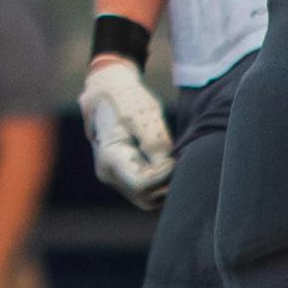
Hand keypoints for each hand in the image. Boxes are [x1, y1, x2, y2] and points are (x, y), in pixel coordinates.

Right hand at [79, 52, 174, 210]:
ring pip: (147, 198)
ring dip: (166, 184)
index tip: (174, 158)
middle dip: (167, 183)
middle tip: (179, 161)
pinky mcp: (124, 175)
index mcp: (109, 158)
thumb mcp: (144, 116)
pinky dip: (161, 182)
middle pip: (145, 197)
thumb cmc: (127, 98)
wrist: (109, 88)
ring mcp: (114, 176)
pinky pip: (146, 190)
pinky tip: (170, 163)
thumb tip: (171, 168)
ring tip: (176, 161)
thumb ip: (156, 144)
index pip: (141, 185)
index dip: (164, 176)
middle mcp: (108, 173)